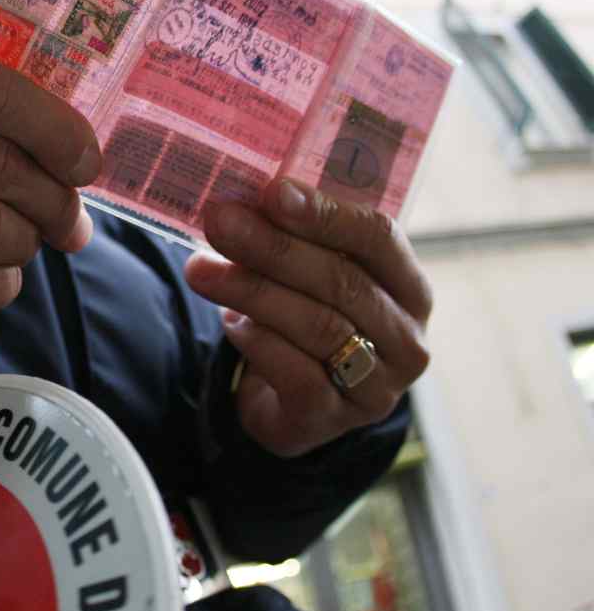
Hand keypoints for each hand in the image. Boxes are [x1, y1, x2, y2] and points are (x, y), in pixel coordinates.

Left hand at [184, 179, 432, 457]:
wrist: (291, 404)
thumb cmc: (308, 319)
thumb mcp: (314, 276)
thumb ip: (296, 239)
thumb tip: (243, 198)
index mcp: (408, 287)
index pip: (379, 239)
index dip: (326, 214)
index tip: (273, 191)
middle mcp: (405, 337)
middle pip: (341, 282)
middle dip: (274, 247)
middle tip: (220, 221)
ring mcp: (376, 385)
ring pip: (317, 327)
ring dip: (252, 291)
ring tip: (201, 270)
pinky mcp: (333, 418)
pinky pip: (296, 374)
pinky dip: (258, 342)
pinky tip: (231, 323)